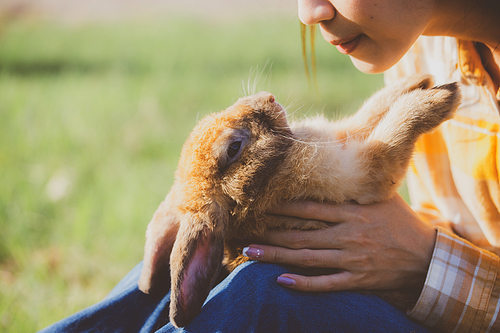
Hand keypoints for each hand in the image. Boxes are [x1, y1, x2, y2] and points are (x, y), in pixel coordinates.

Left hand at [243, 194, 435, 292]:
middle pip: (301, 233)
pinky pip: (326, 283)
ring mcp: (352, 258)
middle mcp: (349, 234)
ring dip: (276, 255)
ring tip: (250, 253)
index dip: (282, 206)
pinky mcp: (357, 279)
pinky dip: (304, 283)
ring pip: (307, 257)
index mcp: (353, 211)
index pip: (310, 208)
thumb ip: (359, 181)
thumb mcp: (383, 195)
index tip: (259, 203)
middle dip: (270, 232)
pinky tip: (281, 280)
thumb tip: (339, 155)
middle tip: (243, 232)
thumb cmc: (400, 221)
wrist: (426, 257)